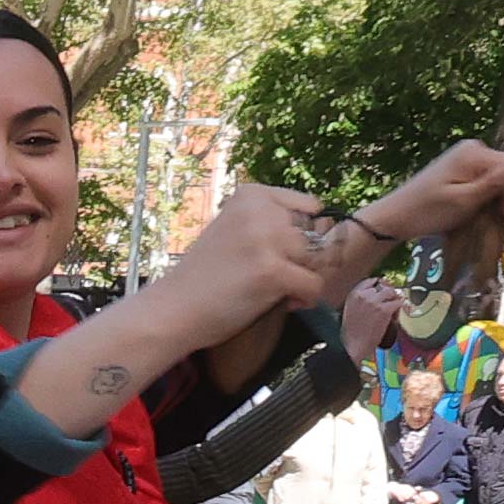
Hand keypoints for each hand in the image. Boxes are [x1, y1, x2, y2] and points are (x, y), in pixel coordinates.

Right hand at [154, 183, 341, 346]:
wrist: (174, 309)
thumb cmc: (206, 275)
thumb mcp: (236, 230)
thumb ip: (271, 224)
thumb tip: (329, 231)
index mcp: (252, 194)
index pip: (310, 206)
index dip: (304, 235)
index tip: (280, 255)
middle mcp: (262, 210)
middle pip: (317, 234)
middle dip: (305, 260)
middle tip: (277, 278)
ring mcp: (267, 239)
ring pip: (319, 260)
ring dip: (305, 279)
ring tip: (279, 290)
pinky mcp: (272, 270)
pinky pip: (314, 285)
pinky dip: (305, 299)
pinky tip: (283, 303)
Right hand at [341, 279, 402, 359]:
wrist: (353, 345)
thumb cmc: (351, 333)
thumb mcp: (350, 310)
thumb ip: (361, 300)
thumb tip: (375, 296)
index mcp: (354, 294)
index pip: (370, 281)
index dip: (379, 285)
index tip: (383, 289)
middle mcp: (364, 295)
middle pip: (383, 286)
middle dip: (387, 293)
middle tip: (390, 300)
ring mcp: (375, 301)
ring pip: (392, 292)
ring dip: (394, 299)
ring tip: (393, 308)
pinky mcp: (385, 310)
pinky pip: (398, 303)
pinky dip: (399, 308)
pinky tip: (395, 314)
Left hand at [352, 144, 503, 257]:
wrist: (396, 217)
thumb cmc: (427, 211)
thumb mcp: (464, 201)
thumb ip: (495, 183)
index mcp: (475, 153)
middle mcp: (474, 150)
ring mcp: (468, 160)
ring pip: (498, 183)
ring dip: (500, 207)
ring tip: (502, 232)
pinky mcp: (462, 172)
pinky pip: (486, 186)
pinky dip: (488, 204)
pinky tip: (489, 221)